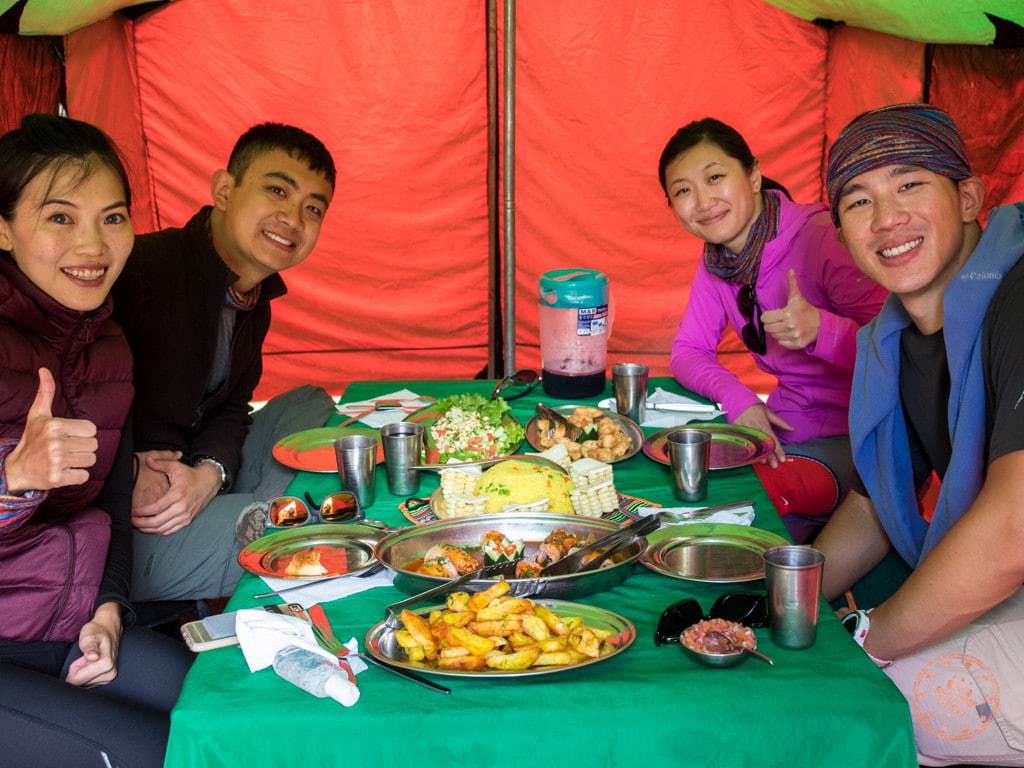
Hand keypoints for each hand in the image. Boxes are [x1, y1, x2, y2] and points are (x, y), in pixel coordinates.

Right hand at [4, 368, 97, 493]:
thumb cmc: (33, 439)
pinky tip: (63, 471)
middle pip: (94, 445)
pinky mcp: (58, 479)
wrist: (17, 469)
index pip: (92, 429)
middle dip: (82, 447)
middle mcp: (56, 443)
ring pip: (91, 460)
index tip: (68, 436)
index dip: (83, 433)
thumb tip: (44, 369)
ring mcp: (56, 462)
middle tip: (66, 448)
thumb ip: (46, 392)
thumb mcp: (38, 415)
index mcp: (55, 425)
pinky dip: (76, 476)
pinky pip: (84, 476)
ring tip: (64, 459)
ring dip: (80, 461)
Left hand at [65, 602, 120, 686]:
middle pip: (81, 683)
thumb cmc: (97, 631)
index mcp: (106, 664)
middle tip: (84, 657)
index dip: (74, 668)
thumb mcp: (88, 635)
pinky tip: (90, 664)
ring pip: (84, 684)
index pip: (77, 680)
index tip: (80, 657)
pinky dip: (86, 675)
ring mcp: (110, 677)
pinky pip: (89, 683)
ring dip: (82, 673)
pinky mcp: (108, 678)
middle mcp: (110, 673)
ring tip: (88, 659)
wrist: (108, 628)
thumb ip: (89, 647)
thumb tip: (93, 656)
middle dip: (78, 671)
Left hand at [131, 457, 220, 535]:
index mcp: (178, 494)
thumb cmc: (191, 475)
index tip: (132, 512)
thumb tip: (147, 460)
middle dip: (142, 523)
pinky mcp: (188, 520)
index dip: (142, 512)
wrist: (209, 483)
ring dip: (149, 529)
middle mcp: (182, 507)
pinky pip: (171, 530)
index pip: (156, 508)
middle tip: (131, 521)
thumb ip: (160, 463)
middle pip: (158, 521)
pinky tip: (151, 528)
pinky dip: (159, 531)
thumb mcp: (176, 466)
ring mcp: (186, 516)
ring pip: (164, 528)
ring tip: (138, 526)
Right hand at [734, 403, 791, 467]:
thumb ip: (780, 422)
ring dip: (759, 455)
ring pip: (753, 445)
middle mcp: (755, 428)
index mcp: (764, 424)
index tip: (783, 459)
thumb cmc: (754, 406)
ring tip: (764, 462)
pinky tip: (751, 456)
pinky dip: (747, 450)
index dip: (778, 450)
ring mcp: (745, 430)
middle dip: (770, 456)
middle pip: (764, 445)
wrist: (738, 399)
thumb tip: (792, 429)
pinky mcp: (737, 431)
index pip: (773, 440)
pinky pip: (743, 442)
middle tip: (774, 465)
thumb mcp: (768, 412)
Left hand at [761, 269, 820, 349]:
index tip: (771, 314)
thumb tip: (791, 270)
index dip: (766, 316)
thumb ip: (792, 284)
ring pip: (774, 336)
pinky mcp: (797, 344)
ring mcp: (793, 336)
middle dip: (770, 324)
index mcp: (788, 314)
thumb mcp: (797, 297)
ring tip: (783, 326)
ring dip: (776, 331)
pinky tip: (788, 333)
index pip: (765, 318)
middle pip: (768, 328)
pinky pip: (781, 343)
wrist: (821, 324)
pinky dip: (782, 339)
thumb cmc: (806, 310)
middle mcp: (790, 326)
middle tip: (777, 321)